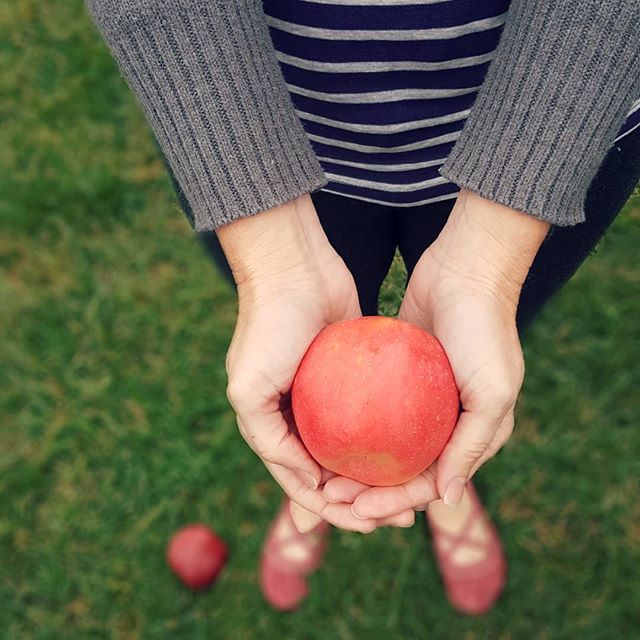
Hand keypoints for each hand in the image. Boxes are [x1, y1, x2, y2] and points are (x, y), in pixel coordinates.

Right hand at [220, 194, 415, 531]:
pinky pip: (373, 413)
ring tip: (412, 490)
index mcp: (273, 425)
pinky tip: (414, 449)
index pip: (302, 482)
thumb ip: (268, 441)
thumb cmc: (268, 327)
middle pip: (332, 471)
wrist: (293, 267)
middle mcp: (299, 415)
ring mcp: (327, 395)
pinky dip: (388, 435)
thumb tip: (305, 485)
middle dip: (362, 499)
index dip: (330, 508)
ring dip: (378, 474)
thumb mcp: (249, 390)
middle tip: (400, 516)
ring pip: (356, 448)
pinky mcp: (354, 373)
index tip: (364, 523)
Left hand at [323, 190, 548, 518]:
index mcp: (472, 435)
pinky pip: (374, 408)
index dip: (393, 503)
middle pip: (402, 470)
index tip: (357, 510)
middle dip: (368, 490)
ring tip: (324, 472)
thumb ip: (472, 445)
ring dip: (357, 462)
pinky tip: (327, 432)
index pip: (428, 483)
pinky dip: (354, 425)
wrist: (467, 270)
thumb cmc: (485, 330)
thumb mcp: (492, 391)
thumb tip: (445, 500)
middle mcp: (446, 423)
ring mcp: (421, 399)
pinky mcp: (400, 375)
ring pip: (385, 444)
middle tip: (332, 494)